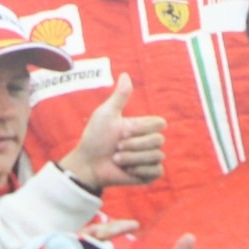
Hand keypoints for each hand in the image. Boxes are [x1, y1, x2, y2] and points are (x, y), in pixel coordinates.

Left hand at [59, 76, 165, 191]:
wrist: (88, 163)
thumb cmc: (95, 138)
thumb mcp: (106, 114)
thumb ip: (120, 97)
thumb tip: (125, 74)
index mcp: (141, 126)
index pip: (160, 123)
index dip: (143, 128)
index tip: (123, 130)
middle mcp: (148, 141)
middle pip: (158, 140)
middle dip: (134, 145)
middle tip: (117, 146)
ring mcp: (149, 158)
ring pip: (157, 156)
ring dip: (133, 158)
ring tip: (117, 159)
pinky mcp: (149, 174)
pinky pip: (157, 170)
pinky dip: (140, 170)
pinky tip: (127, 170)